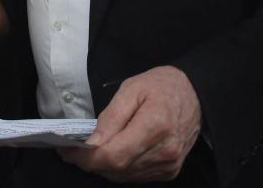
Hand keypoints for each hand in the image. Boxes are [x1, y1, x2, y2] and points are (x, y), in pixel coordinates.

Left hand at [59, 66, 201, 182]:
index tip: (68, 151)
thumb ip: (111, 117)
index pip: (114, 155)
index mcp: (155, 125)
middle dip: (90, 162)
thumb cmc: (162, 86)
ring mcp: (169, 164)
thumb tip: (93, 142)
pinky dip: (120, 169)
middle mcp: (164, 150)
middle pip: (117, 169)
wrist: (194, 93)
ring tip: (91, 151)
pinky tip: (113, 153)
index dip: (87, 158)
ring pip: (125, 176)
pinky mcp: (170, 170)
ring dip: (104, 167)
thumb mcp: (131, 89)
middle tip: (74, 151)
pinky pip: (136, 176)